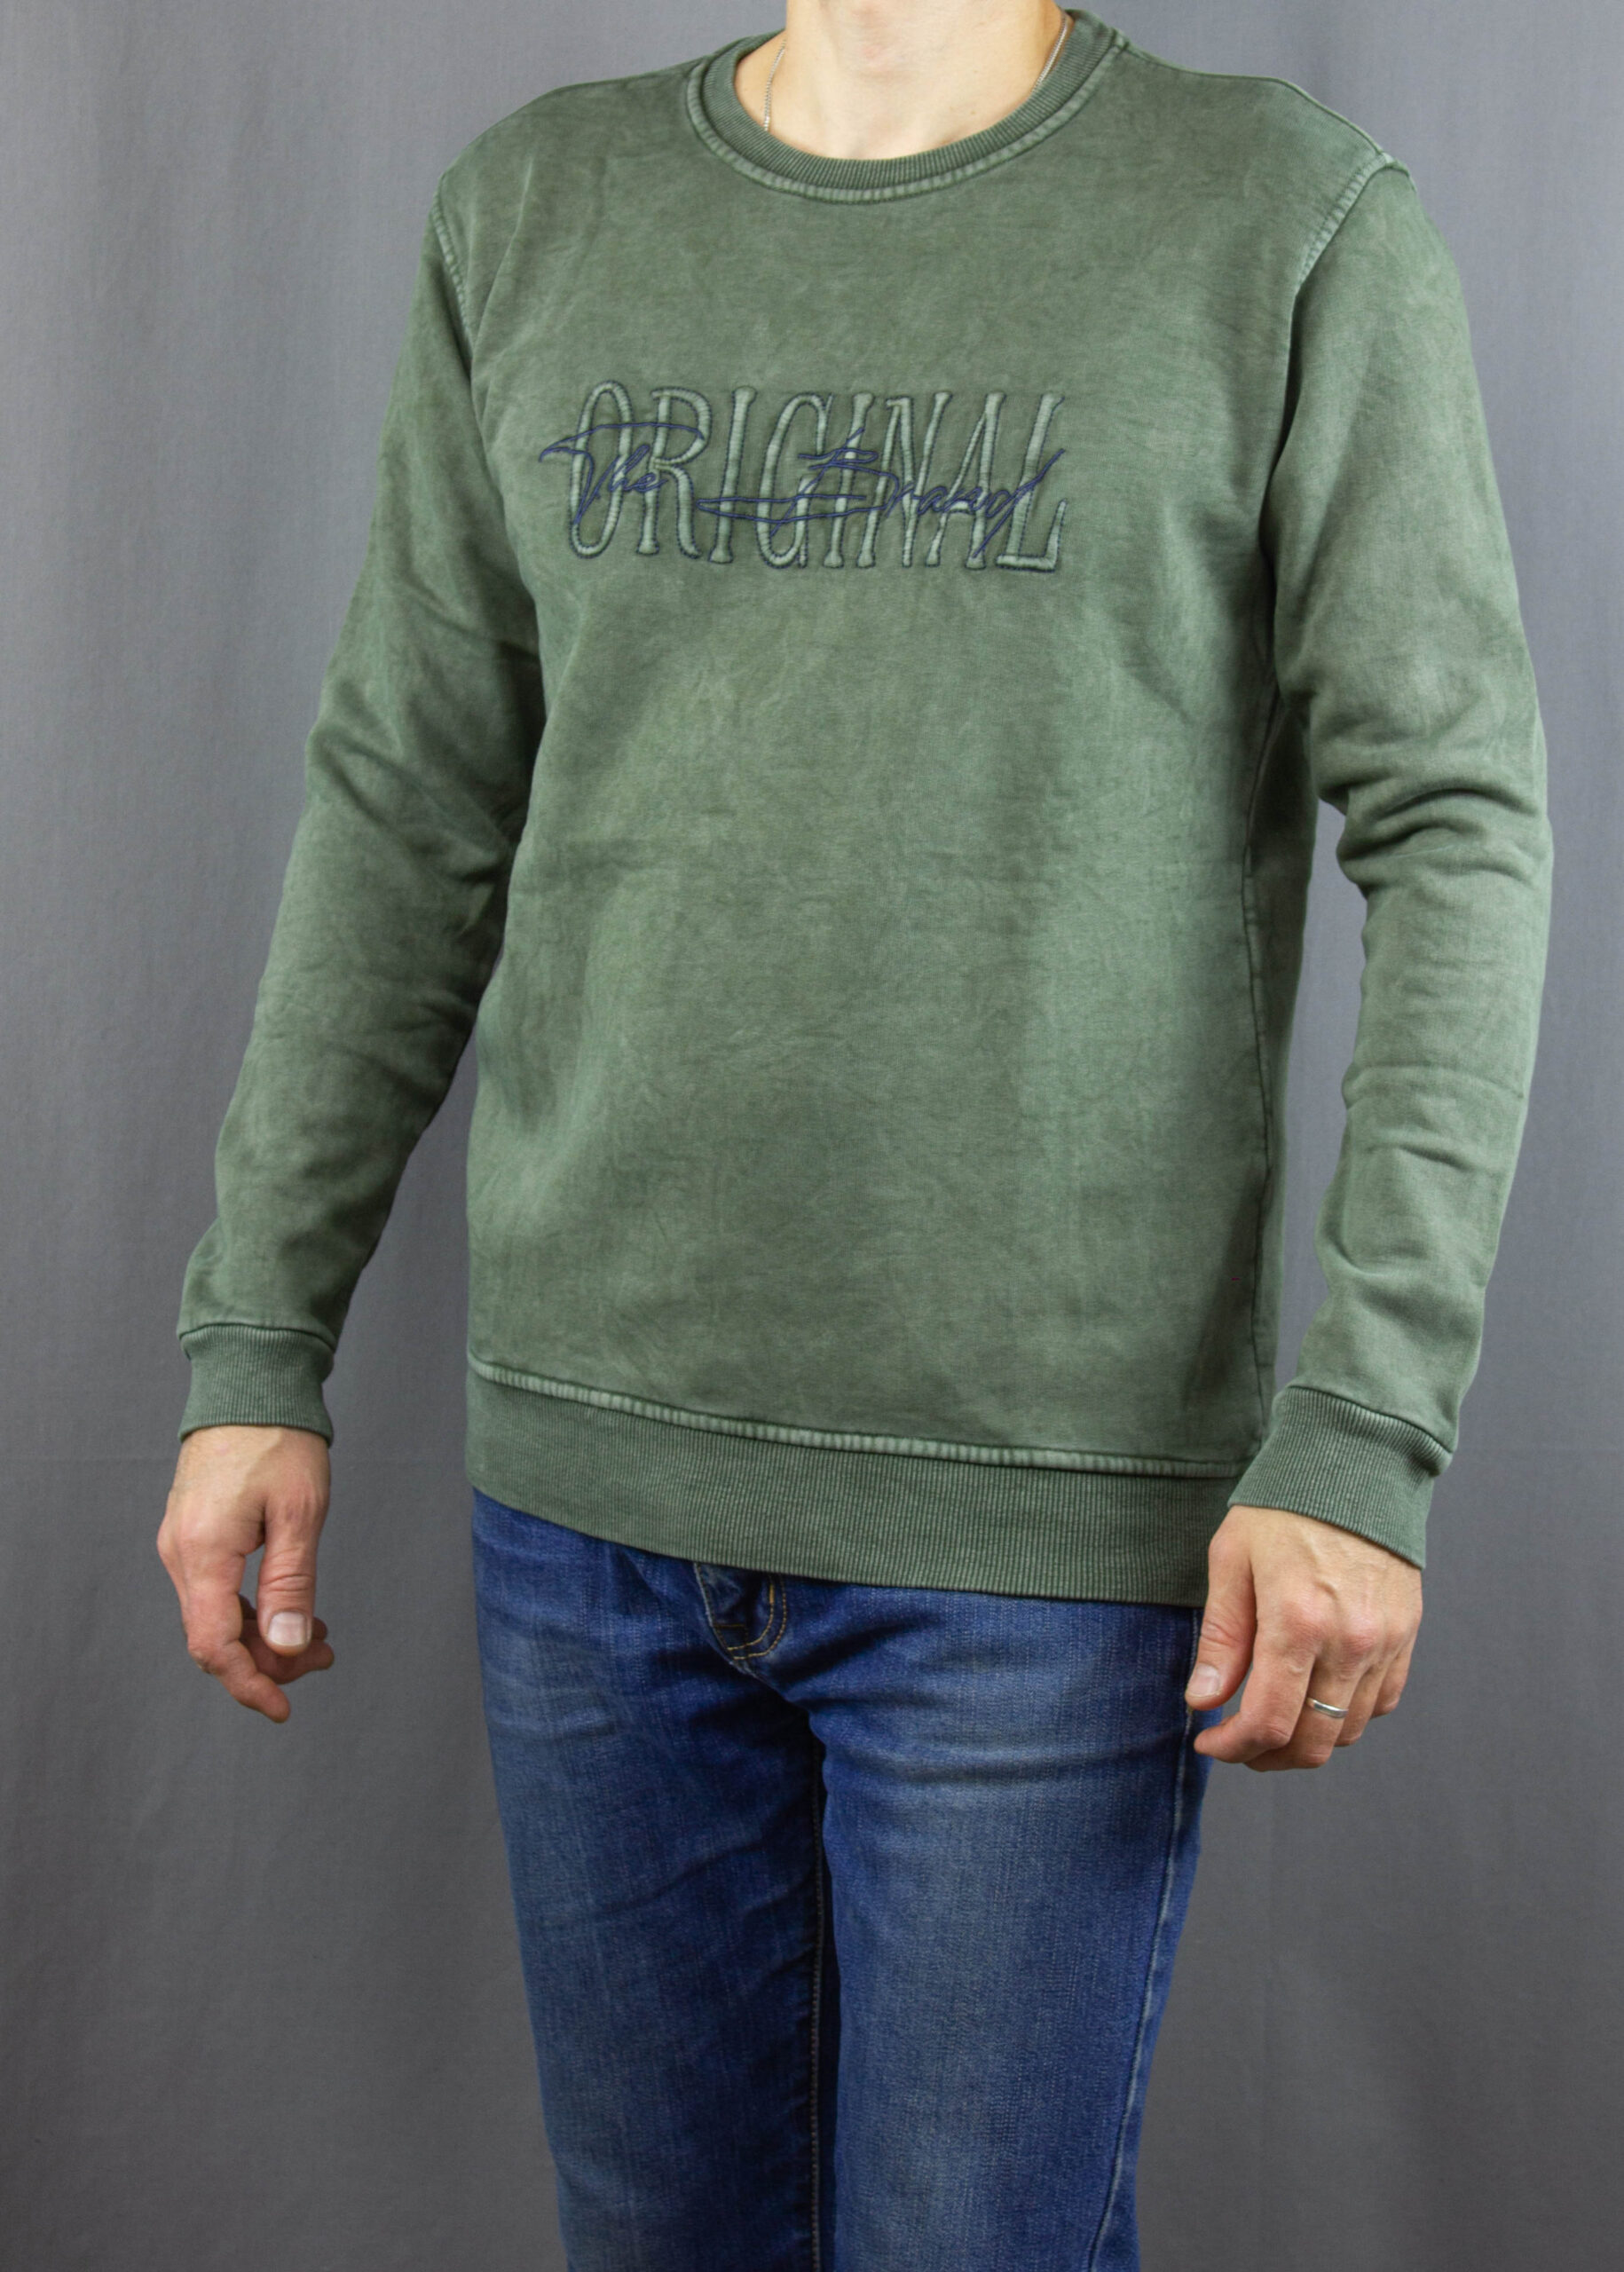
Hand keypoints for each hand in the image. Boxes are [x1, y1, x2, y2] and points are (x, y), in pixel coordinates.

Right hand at [157, 1424, 334, 1722]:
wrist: (250, 1384)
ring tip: (320, 1635)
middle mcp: (180, 1554)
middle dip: (268, 1660)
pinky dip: (253, 1609)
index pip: (213, 1646)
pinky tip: (292, 1608)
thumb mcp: (300, 1513)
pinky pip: (216, 1591)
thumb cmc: (280, 1439)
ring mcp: (183, 1544)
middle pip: (214, 1638)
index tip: (285, 1707)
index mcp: (203, 1553)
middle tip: (326, 1656)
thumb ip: (291, 1584)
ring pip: (216, 1618)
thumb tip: (285, 1647)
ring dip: (264, 1635)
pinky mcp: (194, 1534)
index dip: (249, 1684)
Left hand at [1184, 1502, 1421, 1769]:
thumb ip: (1222, 1639)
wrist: (1354, 1464)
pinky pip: (1382, 1702)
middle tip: (1237, 1741)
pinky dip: (1347, 1715)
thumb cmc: (1283, 1507)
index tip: (1209, 1741)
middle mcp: (1350, 1641)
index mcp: (1298, 1621)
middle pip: (1312, 1743)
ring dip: (1307, 1741)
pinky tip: (1316, 1696)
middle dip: (1267, 1755)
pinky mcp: (1407, 1635)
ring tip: (1272, 1721)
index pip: (1269, 1723)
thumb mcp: (1231, 1561)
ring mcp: (1385, 1641)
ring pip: (1348, 1730)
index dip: (1233, 1747)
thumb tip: (1203, 1702)